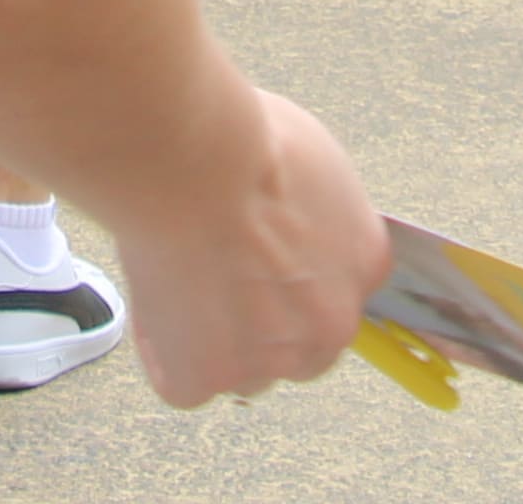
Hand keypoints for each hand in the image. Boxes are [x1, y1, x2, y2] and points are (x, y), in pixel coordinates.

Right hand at [115, 88, 390, 407]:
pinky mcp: (205, 378)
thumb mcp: (313, 156)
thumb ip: (315, 207)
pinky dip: (163, 350)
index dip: (292, 282)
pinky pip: (182, 381)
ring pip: (242, 370)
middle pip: (300, 349)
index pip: (338, 295)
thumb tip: (291, 209)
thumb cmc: (245, 140)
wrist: (193, 163)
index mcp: (365, 263)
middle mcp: (331, 325)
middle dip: (262, 326)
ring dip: (215, 341)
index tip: (260, 263)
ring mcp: (270, 361)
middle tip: (216, 277)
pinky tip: (156, 297)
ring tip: (179, 279)